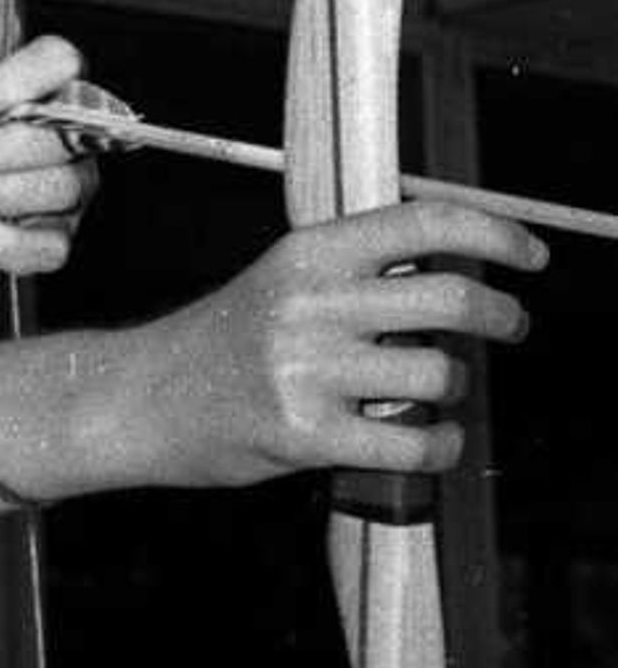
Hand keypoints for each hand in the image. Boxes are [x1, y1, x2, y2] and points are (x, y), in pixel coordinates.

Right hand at [108, 200, 542, 486]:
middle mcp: (311, 304)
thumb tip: (460, 275)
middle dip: (503, 318)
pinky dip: (441, 446)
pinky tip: (431, 440)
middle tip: (509, 327)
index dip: (498, 235)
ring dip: (455, 390)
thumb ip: (356, 272)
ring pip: (441, 375)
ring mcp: (307, 371)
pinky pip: (416, 443)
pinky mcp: (305, 434)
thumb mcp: (280, 281)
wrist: (134, 399)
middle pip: (455, 299)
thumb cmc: (219, 343)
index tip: (532, 256)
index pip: (426, 222)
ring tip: (429, 394)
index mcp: (308, 252)